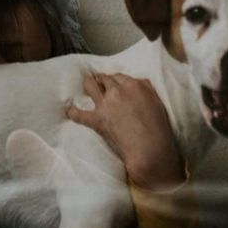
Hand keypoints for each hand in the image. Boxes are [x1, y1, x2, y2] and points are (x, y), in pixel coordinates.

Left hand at [65, 72, 186, 191]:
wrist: (149, 150)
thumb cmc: (158, 129)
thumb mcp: (157, 103)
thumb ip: (146, 89)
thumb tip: (139, 82)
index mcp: (134, 86)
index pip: (119, 77)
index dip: (114, 80)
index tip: (112, 84)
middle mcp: (117, 91)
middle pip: (104, 79)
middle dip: (101, 81)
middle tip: (99, 84)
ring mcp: (105, 104)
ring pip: (90, 86)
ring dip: (88, 86)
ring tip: (86, 88)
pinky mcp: (97, 120)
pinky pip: (79, 114)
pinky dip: (73, 112)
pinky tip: (69, 111)